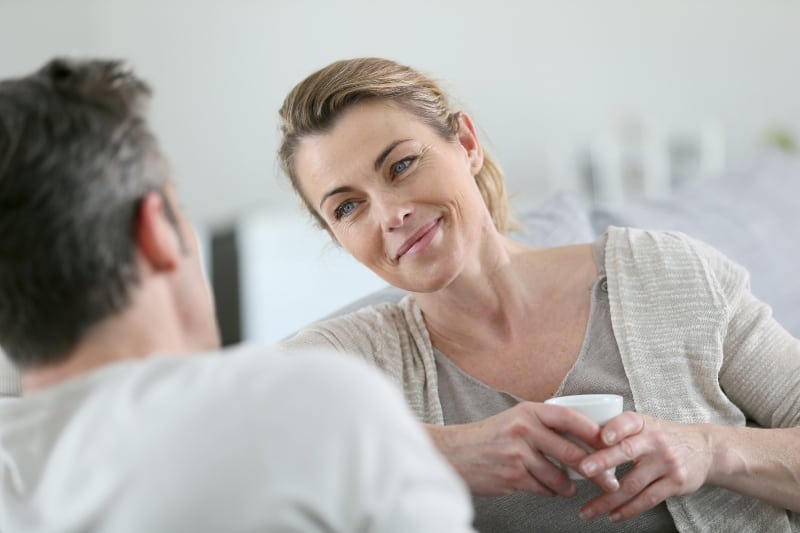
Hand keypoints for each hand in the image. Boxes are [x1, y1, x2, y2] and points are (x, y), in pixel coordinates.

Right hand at [426, 402, 619, 497]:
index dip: (594, 432)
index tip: (611, 444)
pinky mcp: (512, 477)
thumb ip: (543, 425)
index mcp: (527, 411)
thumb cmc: (487, 437)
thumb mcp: (514, 420)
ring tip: (568, 487)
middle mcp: (524, 430)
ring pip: (560, 477)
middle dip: (596, 471)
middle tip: (610, 481)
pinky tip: (543, 487)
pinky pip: (543, 489)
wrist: (453, 453)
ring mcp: (517, 455)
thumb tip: (582, 440)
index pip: (570, 418)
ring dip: (568, 487)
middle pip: (572, 453)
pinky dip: (548, 491)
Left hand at [577, 412, 712, 521]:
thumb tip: (580, 442)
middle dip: (603, 461)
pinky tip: (613, 515)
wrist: (705, 449)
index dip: (615, 429)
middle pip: (627, 451)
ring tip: (588, 510)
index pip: (628, 421)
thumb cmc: (663, 437)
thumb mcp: (645, 425)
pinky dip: (628, 510)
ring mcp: (667, 463)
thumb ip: (619, 431)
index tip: (601, 438)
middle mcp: (656, 441)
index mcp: (644, 423)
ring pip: (633, 484)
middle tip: (582, 470)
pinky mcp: (675, 483)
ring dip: (607, 500)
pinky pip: (647, 500)